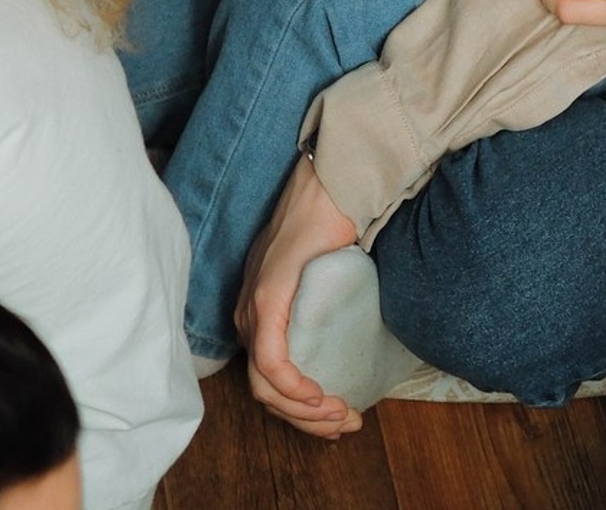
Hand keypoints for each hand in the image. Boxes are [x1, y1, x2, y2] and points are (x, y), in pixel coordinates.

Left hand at [235, 157, 363, 437]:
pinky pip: (271, 361)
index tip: (339, 417)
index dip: (302, 409)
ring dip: (305, 411)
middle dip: (309, 420)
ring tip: (343, 415)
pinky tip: (319, 396)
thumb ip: (326, 304)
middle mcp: (249, 313)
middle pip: (265, 391)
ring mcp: (255, 306)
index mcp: (260, 310)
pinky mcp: (267, 298)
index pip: (270, 378)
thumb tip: (355, 337)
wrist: (331, 181)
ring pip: (265, 385)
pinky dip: (294, 387)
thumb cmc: (332, 220)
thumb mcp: (326, 276)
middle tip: (348, 423)